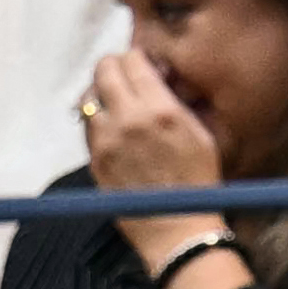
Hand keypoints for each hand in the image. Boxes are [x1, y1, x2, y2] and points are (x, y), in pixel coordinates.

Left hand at [81, 50, 227, 268]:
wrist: (177, 229)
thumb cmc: (197, 181)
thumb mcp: (200, 133)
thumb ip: (175, 101)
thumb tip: (157, 77)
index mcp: (159, 108)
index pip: (131, 60)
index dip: (135, 58)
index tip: (141, 66)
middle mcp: (127, 119)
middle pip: (103, 71)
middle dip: (113, 68)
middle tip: (123, 77)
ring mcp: (106, 141)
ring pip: (89, 98)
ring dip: (100, 95)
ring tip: (114, 104)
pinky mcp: (94, 161)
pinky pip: (87, 128)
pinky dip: (96, 121)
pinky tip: (111, 129)